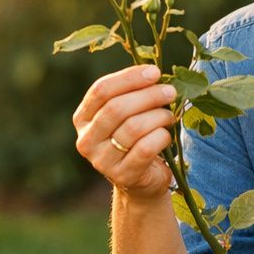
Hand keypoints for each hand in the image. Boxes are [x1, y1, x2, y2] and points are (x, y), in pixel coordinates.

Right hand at [72, 65, 177, 200]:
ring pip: (133, 128)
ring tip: (170, 115)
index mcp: (82, 118)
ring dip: (158, 117)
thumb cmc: (135, 140)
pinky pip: (145, 148)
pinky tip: (166, 135)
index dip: (129, 78)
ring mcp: (102, 161)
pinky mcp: (122, 175)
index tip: (154, 72)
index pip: (101, 91)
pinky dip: (161, 137)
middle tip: (170, 91)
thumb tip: (153, 72)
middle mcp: (86, 140)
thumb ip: (131, 94)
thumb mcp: (126, 114)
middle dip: (148, 96)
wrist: (140, 182)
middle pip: (116, 108)